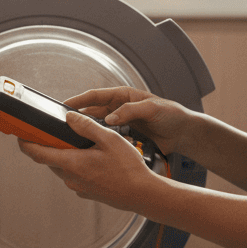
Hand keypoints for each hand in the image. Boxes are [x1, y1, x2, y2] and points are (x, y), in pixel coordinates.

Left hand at [17, 111, 163, 212]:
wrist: (142, 194)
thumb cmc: (128, 168)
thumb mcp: (109, 139)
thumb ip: (86, 126)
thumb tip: (69, 117)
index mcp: (72, 163)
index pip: (38, 154)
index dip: (25, 145)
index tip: (19, 137)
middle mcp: (71, 178)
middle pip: (50, 160)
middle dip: (48, 147)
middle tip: (52, 133)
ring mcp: (78, 187)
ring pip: (63, 169)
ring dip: (64, 157)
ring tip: (79, 144)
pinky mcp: (87, 193)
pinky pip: (75, 177)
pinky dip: (77, 166)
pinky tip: (94, 160)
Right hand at [63, 86, 199, 156]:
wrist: (184, 133)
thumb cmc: (172, 114)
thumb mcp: (152, 109)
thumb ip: (131, 111)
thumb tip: (110, 117)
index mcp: (123, 96)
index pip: (95, 96)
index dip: (79, 100)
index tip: (64, 106)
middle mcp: (119, 109)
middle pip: (92, 112)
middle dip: (77, 118)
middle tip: (62, 127)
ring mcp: (122, 124)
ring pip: (98, 128)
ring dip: (88, 133)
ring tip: (74, 141)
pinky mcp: (126, 137)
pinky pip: (109, 140)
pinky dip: (101, 144)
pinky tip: (93, 152)